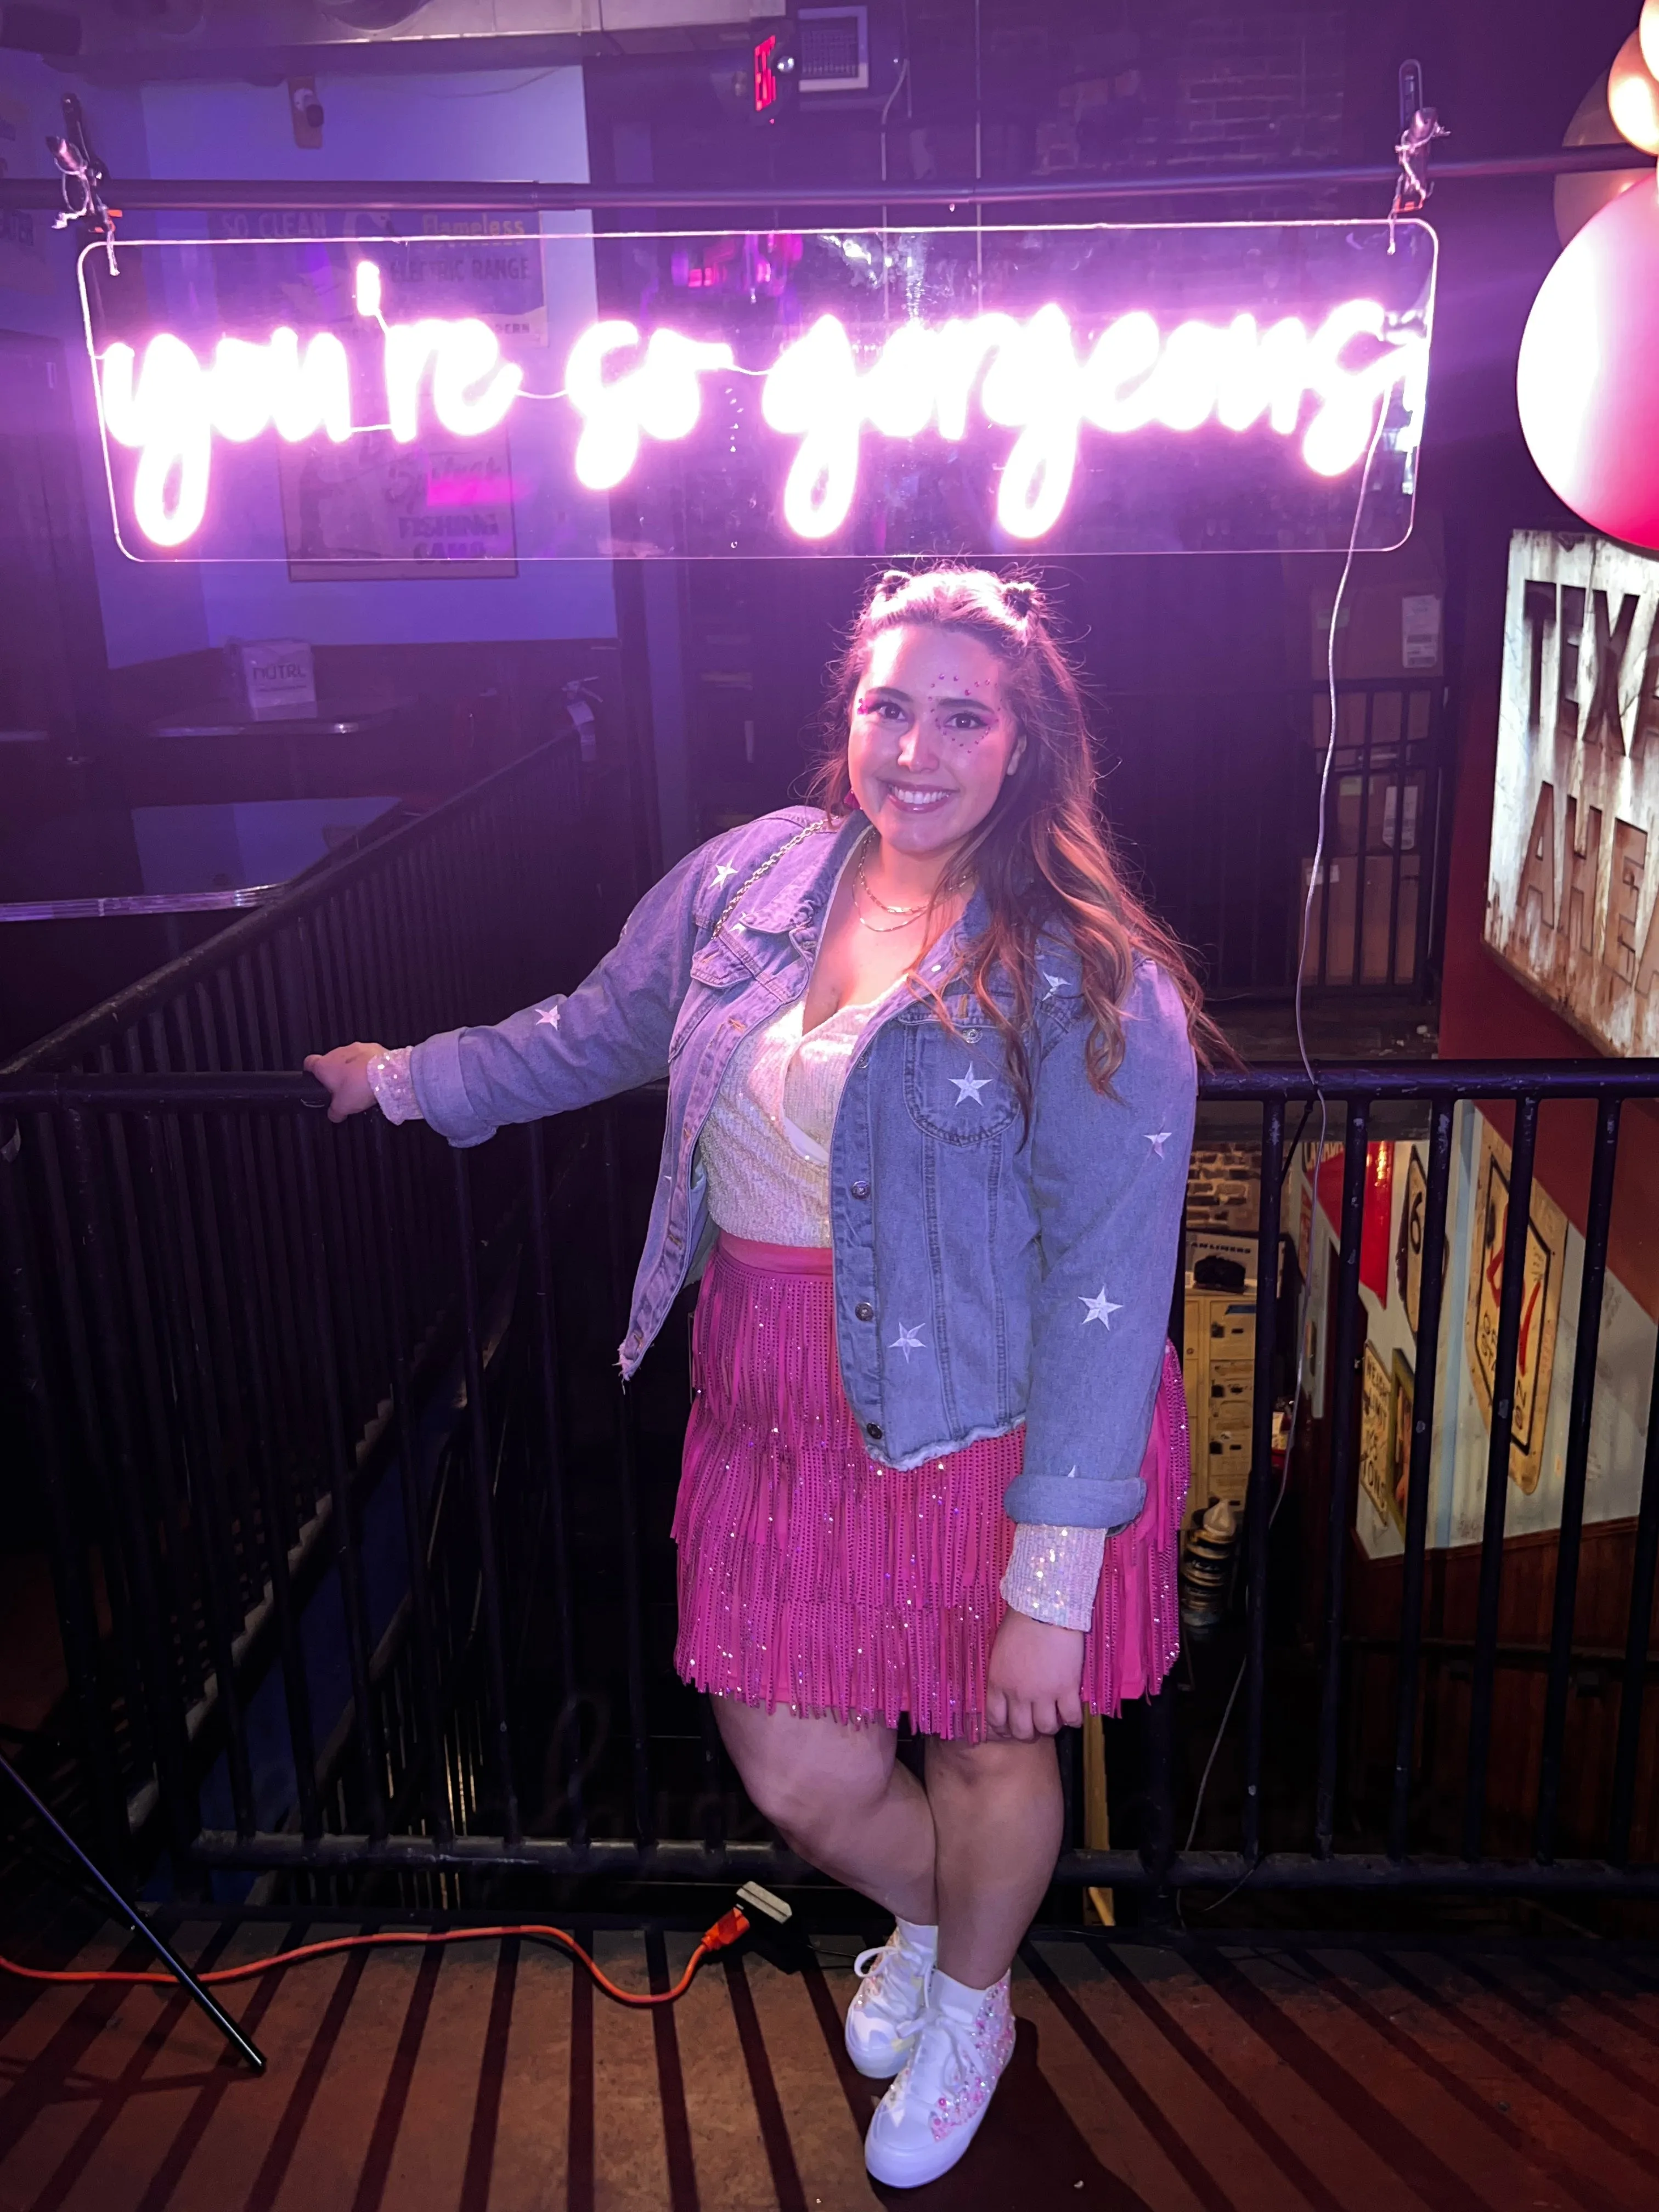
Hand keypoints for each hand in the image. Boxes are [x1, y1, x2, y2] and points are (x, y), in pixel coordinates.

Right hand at [303, 1041, 384, 1122]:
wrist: (386, 1074)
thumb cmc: (360, 1086)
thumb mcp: (342, 1107)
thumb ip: (334, 1112)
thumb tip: (333, 1115)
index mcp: (324, 1065)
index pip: (308, 1063)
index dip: (310, 1072)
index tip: (314, 1079)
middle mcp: (337, 1053)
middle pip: (331, 1062)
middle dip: (336, 1075)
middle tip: (344, 1090)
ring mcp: (355, 1047)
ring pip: (349, 1059)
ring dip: (353, 1069)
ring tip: (362, 1085)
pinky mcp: (372, 1047)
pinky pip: (366, 1057)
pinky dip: (367, 1065)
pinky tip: (373, 1077)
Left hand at [985, 1610, 1084, 1740]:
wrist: (1045, 1609)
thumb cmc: (1020, 1623)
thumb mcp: (1000, 1651)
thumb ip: (1002, 1674)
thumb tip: (1008, 1689)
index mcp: (998, 1682)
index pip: (995, 1720)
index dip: (1004, 1729)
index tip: (1012, 1727)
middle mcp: (1018, 1693)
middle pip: (1021, 1730)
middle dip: (1028, 1733)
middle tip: (1035, 1725)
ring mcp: (1043, 1693)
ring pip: (1046, 1728)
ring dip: (1051, 1726)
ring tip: (1055, 1717)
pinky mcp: (1067, 1688)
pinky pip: (1071, 1717)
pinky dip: (1073, 1720)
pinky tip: (1073, 1715)